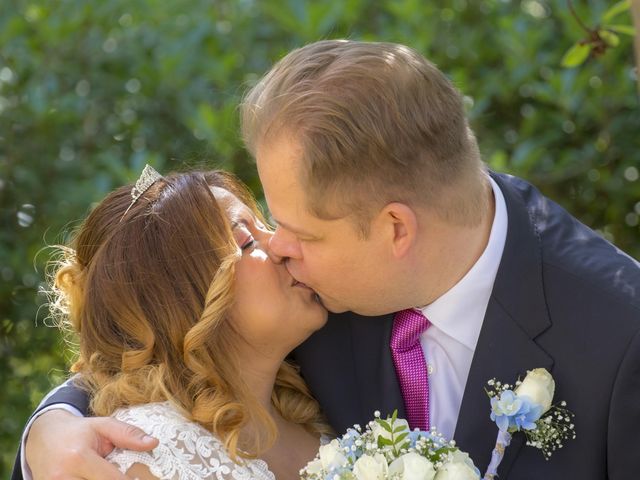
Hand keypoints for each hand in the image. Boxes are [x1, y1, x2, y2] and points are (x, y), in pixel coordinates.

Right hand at [25, 409, 158, 479]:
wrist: (42, 437)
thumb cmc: (79, 432)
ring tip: (108, 474)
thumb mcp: (103, 426)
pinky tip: (95, 478)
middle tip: (129, 477)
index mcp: (79, 457)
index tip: (139, 479)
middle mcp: (63, 477)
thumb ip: (128, 434)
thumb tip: (154, 443)